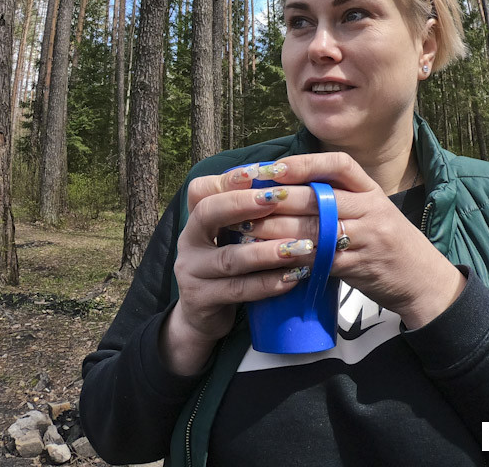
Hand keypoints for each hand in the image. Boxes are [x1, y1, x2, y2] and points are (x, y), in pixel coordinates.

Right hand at [161, 165, 315, 373]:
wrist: (203, 316)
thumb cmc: (227, 266)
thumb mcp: (231, 237)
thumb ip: (248, 215)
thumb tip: (285, 185)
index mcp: (195, 219)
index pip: (202, 190)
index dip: (228, 180)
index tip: (258, 171)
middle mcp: (188, 240)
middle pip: (207, 213)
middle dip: (243, 204)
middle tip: (278, 199)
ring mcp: (191, 271)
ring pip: (229, 258)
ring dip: (267, 252)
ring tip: (300, 247)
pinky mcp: (201, 300)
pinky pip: (238, 290)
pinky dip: (268, 284)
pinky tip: (293, 278)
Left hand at [238, 152, 466, 329]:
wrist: (423, 280)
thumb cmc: (385, 241)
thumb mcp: (368, 210)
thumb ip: (335, 197)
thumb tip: (282, 186)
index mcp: (370, 189)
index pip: (338, 165)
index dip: (304, 163)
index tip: (272, 167)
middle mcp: (370, 207)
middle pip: (318, 196)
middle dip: (277, 197)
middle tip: (244, 199)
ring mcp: (367, 237)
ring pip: (315, 228)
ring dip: (277, 229)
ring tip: (246, 228)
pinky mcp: (360, 266)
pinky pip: (322, 259)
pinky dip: (295, 258)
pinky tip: (271, 257)